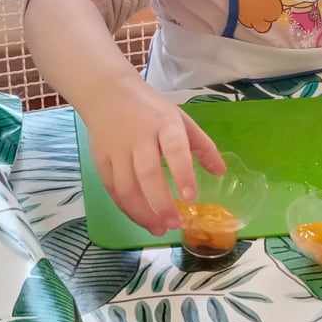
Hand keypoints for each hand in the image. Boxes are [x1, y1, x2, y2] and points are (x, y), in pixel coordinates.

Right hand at [82, 77, 223, 233]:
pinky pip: (112, 189)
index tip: (191, 198)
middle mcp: (139, 137)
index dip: (183, 174)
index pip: (174, 149)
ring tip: (159, 229)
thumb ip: (202, 146)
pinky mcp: (100, 160)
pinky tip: (141, 219)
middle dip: (160, 203)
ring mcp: (117, 149)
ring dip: (142, 212)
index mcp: (164, 124)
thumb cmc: (150, 109)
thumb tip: (221, 172)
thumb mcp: (180, 118)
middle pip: (147, 174)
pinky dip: (126, 208)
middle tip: (174, 224)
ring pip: (126, 187)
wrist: (106, 92)